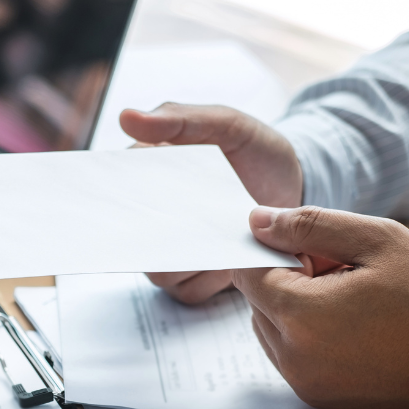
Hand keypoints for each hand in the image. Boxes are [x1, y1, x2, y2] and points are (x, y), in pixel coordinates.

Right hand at [120, 103, 303, 303]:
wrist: (292, 186)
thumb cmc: (254, 151)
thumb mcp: (225, 124)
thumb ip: (180, 119)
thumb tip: (125, 118)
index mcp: (147, 179)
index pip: (115, 194)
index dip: (119, 201)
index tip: (145, 200)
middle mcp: (153, 221)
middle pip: (133, 242)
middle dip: (160, 237)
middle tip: (193, 223)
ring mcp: (173, 252)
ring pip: (159, 272)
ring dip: (191, 260)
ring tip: (225, 239)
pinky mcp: (195, 278)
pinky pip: (188, 291)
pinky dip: (211, 280)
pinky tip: (234, 259)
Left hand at [230, 206, 408, 408]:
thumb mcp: (377, 240)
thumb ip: (310, 225)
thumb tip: (258, 220)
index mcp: (300, 316)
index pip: (248, 273)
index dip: (277, 250)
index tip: (314, 245)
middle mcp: (294, 357)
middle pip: (258, 302)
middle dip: (288, 279)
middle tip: (345, 272)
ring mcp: (306, 383)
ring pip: (272, 329)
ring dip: (296, 308)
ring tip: (353, 299)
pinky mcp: (321, 398)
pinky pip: (292, 356)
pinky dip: (309, 336)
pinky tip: (355, 326)